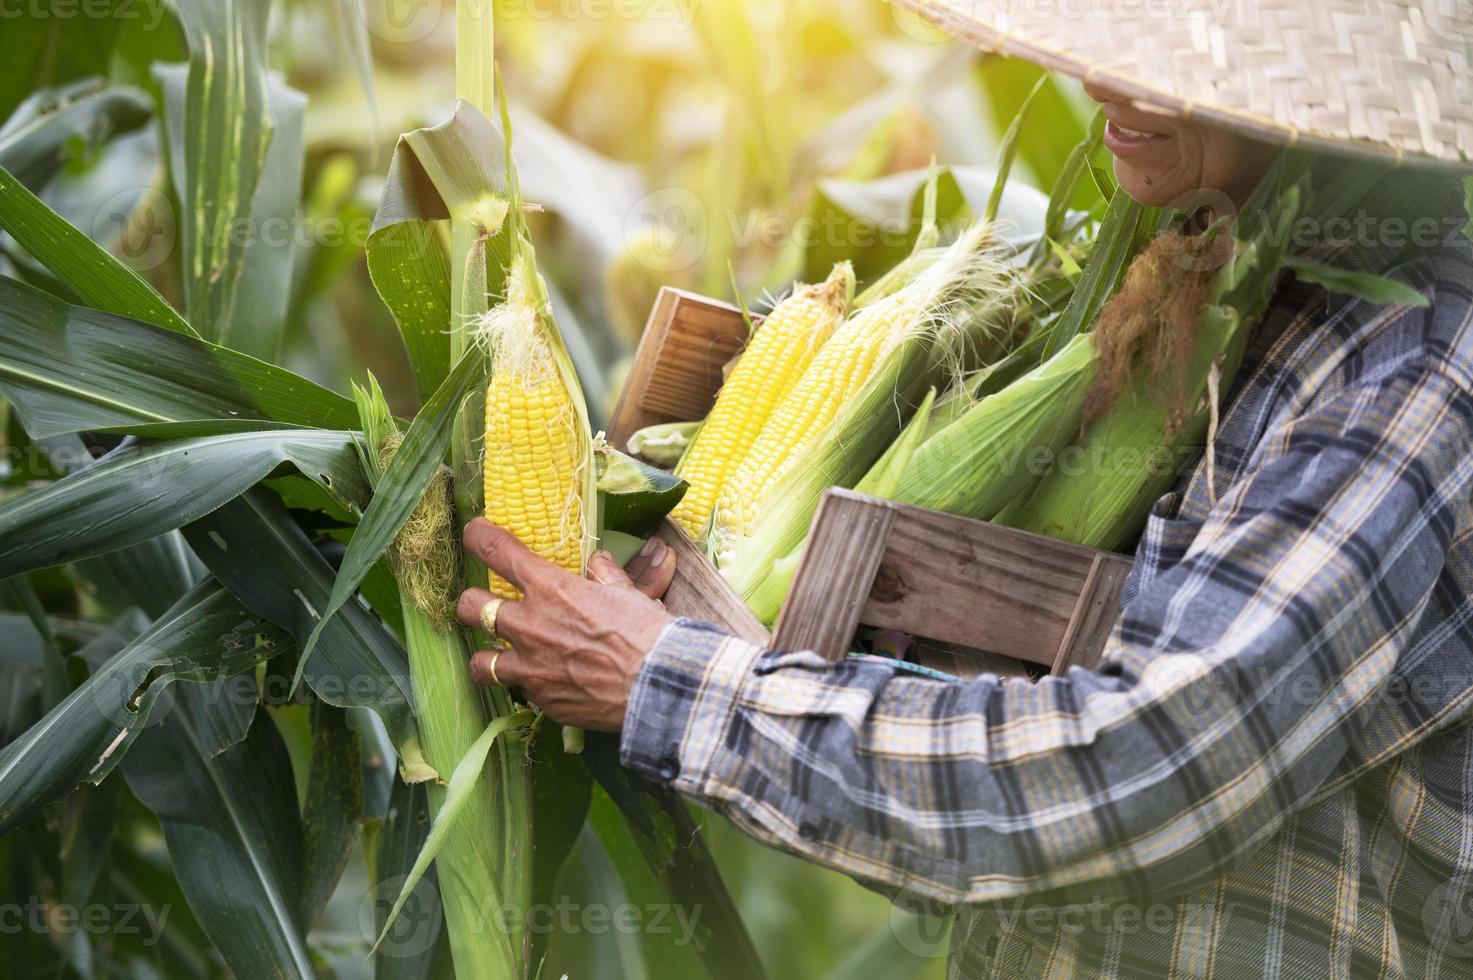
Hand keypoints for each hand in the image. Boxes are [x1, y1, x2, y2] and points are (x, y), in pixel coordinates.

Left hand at [456, 518, 675, 731]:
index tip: (474, 534)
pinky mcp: (543, 700)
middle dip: (471, 603)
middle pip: (470, 607)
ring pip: (480, 662)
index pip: (496, 551)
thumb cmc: (646, 631)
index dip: (478, 538)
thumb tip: (597, 564)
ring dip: (486, 656)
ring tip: (496, 656)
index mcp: (551, 588)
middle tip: (480, 605)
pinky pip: (521, 691)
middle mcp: (530, 625)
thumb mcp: (626, 592)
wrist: (657, 684)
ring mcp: (531, 667)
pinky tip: (545, 682)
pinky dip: (529, 684)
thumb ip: (604, 577)